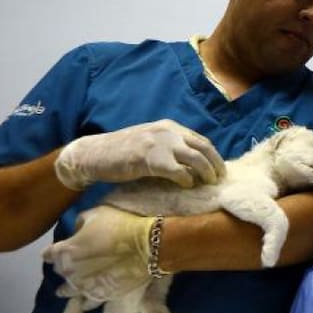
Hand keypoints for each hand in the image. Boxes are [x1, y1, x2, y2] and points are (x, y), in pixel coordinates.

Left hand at [42, 206, 156, 301]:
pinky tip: (85, 303)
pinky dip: (86, 301)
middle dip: (63, 267)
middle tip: (69, 265)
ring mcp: (85, 287)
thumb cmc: (121, 226)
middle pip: (60, 272)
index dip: (51, 252)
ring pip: (69, 291)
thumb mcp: (95, 214)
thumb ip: (80, 224)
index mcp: (64, 251)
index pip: (48, 254)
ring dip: (68, 290)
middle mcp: (70, 272)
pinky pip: (88, 303)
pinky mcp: (102, 296)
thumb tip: (77, 232)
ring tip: (65, 292)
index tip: (53, 252)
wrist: (149, 246)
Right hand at [55, 119, 224, 189]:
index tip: (219, 170)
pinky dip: (187, 180)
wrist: (92, 154)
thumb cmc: (121, 153)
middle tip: (219, 180)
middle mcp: (167, 132)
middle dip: (216, 165)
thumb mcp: (150, 142)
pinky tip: (186, 186)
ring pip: (196, 158)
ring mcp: (159, 144)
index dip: (213, 156)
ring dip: (206, 173)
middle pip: (204, 147)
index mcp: (169, 127)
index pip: (200, 140)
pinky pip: (179, 171)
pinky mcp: (150, 159)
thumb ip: (170, 147)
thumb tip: (192, 164)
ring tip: (207, 184)